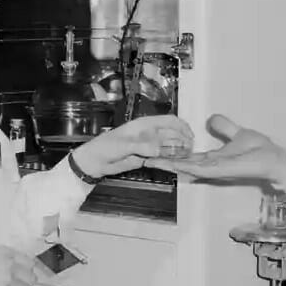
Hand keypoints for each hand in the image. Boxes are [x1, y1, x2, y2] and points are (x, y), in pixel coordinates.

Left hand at [71, 115, 193, 177]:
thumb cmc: (106, 147)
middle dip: (183, 141)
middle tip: (190, 152)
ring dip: (178, 151)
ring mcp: (148, 146)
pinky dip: (170, 160)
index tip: (191, 137)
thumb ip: (143, 146)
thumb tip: (160, 149)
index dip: (182, 127)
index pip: (169, 121)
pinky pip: (162, 157)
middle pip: (172, 134)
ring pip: (169, 146)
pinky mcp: (146, 157)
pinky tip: (176, 165)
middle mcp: (149, 133)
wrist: (95, 162)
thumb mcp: (124, 145)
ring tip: (186, 159)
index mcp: (145, 125)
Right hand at [146, 114, 285, 183]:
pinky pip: (200, 168)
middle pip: (182, 164)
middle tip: (143, 158)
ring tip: (151, 160)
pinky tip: (173, 164)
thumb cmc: (259, 150)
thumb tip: (209, 119)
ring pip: (186, 167)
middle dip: (164, 162)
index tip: (154, 150)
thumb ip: (223, 127)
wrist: (274, 159)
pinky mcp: (221, 170)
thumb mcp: (236, 133)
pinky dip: (186, 166)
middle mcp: (210, 166)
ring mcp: (214, 169)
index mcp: (212, 159)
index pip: (187, 157)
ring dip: (170, 164)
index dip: (171, 154)